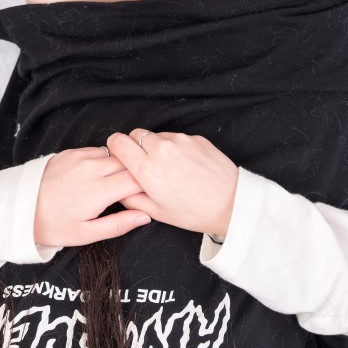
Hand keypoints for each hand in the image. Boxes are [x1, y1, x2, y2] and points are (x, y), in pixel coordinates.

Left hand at [33, 145, 151, 248]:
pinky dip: (105, 161)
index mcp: (98, 191)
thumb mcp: (86, 234)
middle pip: (129, 164)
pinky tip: (100, 175)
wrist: (19, 208)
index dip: (146, 187)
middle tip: (134, 191)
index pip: (137, 179)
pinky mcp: (71, 152)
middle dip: (136, 175)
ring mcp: (80, 157)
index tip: (145, 197)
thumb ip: (119, 224)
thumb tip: (145, 216)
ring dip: (121, 167)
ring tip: (117, 183)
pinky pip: (99, 151)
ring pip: (115, 155)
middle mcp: (91, 168)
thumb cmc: (53, 225)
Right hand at [107, 130, 238, 238]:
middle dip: (135, 146)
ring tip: (168, 168)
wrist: (231, 204)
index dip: (116, 148)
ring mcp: (180, 141)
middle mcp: (161, 149)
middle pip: (135, 135)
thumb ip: (132, 199)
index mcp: (146, 169)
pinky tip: (185, 165)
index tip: (120, 155)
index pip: (118, 142)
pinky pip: (177, 138)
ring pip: (157, 135)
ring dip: (156, 147)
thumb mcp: (157, 213)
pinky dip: (175, 148)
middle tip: (145, 165)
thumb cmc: (195, 212)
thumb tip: (120, 190)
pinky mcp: (196, 138)